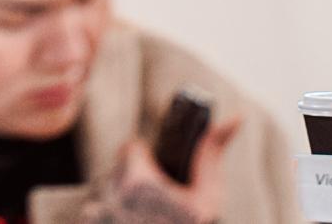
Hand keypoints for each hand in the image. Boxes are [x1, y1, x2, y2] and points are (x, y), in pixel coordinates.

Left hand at [79, 122, 239, 223]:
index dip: (148, 160)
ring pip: (105, 192)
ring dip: (120, 201)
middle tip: (158, 204)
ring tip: (147, 218)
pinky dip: (110, 219)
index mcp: (137, 182)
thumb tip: (236, 117)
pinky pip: (96, 214)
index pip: (131, 148)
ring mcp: (95, 216)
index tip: (161, 178)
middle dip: (135, 181)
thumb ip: (212, 154)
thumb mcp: (208, 199)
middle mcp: (108, 197)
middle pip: (117, 170)